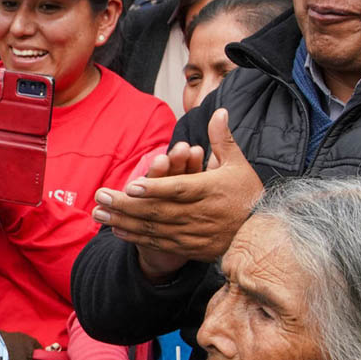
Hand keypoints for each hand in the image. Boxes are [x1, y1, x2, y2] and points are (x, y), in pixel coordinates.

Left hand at [92, 110, 262, 279]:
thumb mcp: (238, 164)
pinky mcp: (191, 248)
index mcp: (210, 190)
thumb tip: (219, 111)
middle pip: (158, 210)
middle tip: (99, 196)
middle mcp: (200, 213)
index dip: (155, 188)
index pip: (179, 189)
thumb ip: (222, 139)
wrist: (262, 231)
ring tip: (98, 212)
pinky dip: (137, 237)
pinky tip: (117, 229)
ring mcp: (194, 233)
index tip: (131, 185)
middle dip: (125, 204)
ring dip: (124, 220)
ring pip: (154, 228)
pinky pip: (159, 242)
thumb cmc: (247, 192)